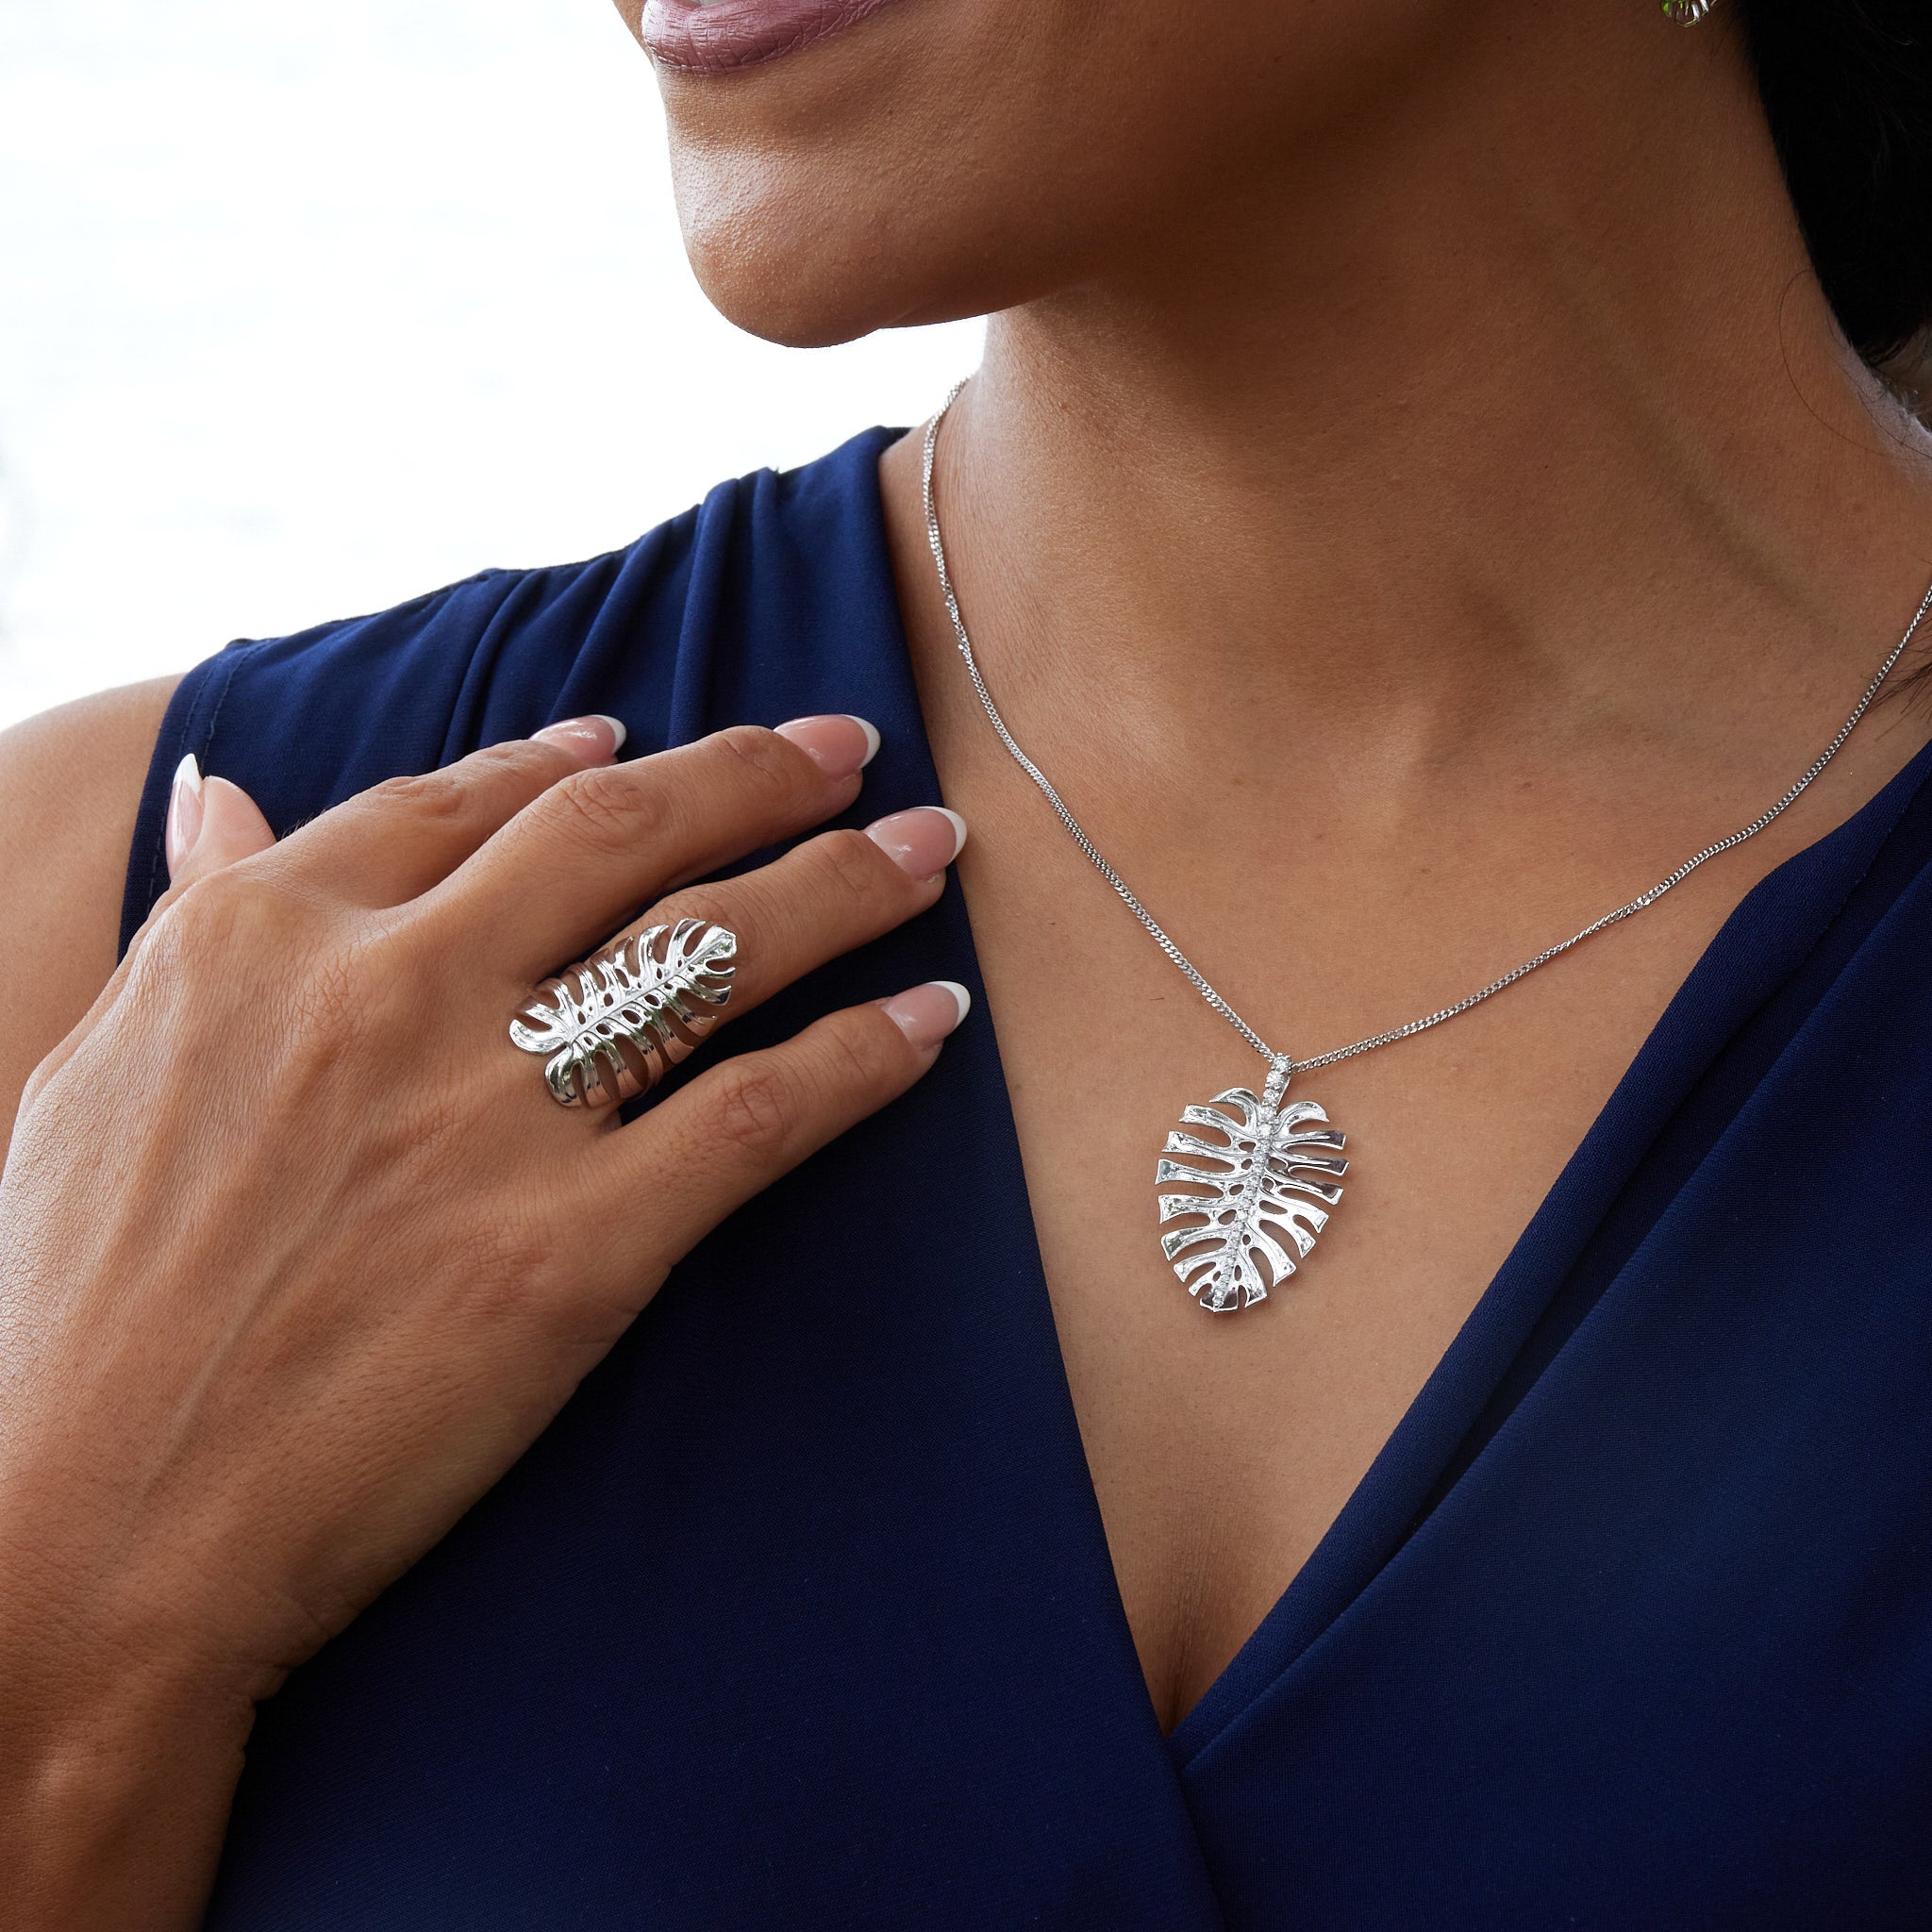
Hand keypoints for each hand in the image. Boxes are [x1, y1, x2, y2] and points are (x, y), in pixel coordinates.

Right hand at [0, 712, 967, 1925]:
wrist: (84, 1538)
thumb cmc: (68, 1318)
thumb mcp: (96, 1069)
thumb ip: (187, 920)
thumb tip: (218, 799)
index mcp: (265, 936)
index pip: (463, 803)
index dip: (578, 762)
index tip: (653, 743)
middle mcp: (390, 993)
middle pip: (620, 835)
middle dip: (755, 775)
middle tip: (849, 749)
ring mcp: (489, 1120)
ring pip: (713, 948)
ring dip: (845, 882)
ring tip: (930, 853)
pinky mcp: (572, 1252)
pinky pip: (757, 1118)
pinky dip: (863, 1059)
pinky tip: (932, 1024)